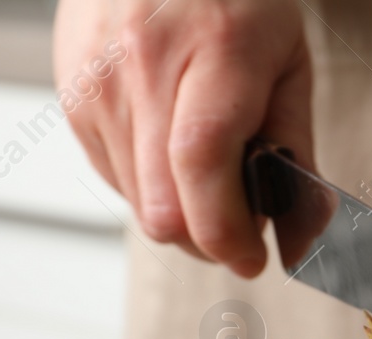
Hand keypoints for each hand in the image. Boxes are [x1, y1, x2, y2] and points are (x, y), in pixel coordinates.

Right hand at [53, 0, 312, 275]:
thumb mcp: (288, 66)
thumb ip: (297, 158)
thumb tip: (299, 243)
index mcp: (213, 49)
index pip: (202, 164)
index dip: (227, 231)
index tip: (252, 257)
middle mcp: (143, 64)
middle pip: (163, 206)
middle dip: (208, 240)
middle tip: (239, 228)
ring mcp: (98, 82)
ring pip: (138, 204)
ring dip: (180, 213)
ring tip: (208, 171)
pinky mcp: (72, 97)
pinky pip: (114, 178)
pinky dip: (150, 184)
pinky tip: (170, 144)